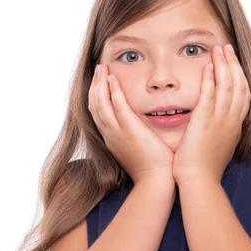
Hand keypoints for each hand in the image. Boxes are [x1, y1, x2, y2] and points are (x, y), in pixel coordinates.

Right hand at [89, 64, 174, 187]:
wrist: (156, 182)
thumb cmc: (153, 169)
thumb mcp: (139, 150)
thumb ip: (136, 137)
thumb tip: (141, 129)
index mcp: (112, 139)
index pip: (98, 113)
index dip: (97, 96)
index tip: (100, 82)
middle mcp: (109, 134)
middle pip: (94, 106)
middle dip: (94, 86)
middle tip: (98, 69)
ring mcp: (117, 132)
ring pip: (100, 103)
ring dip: (100, 84)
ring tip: (102, 69)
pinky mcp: (129, 130)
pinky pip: (117, 106)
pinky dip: (112, 91)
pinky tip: (112, 79)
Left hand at [172, 44, 250, 183]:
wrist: (199, 182)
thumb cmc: (203, 170)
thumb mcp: (217, 147)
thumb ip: (218, 133)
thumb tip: (214, 126)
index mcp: (234, 127)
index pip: (243, 96)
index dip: (239, 77)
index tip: (233, 63)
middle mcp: (231, 121)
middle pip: (239, 86)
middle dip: (234, 65)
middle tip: (227, 49)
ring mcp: (220, 121)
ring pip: (227, 86)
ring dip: (224, 65)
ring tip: (218, 49)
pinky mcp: (205, 122)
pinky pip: (211, 95)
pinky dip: (211, 79)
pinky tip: (208, 66)